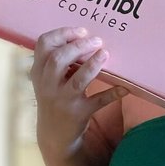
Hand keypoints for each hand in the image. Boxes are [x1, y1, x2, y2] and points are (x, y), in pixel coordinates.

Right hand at [30, 26, 127, 157]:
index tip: (81, 31)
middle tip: (97, 40)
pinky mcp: (79, 113)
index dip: (62, 34)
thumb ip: (60, 62)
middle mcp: (48, 85)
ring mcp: (64, 100)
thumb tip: (86, 40)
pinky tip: (124, 87)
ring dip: (92, 65)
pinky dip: (112, 94)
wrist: (54, 134)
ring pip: (78, 80)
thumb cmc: (55, 98)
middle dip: (79, 47)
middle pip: (59, 59)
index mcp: (39, 72)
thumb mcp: (48, 80)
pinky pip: (98, 101)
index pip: (43, 45)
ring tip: (105, 53)